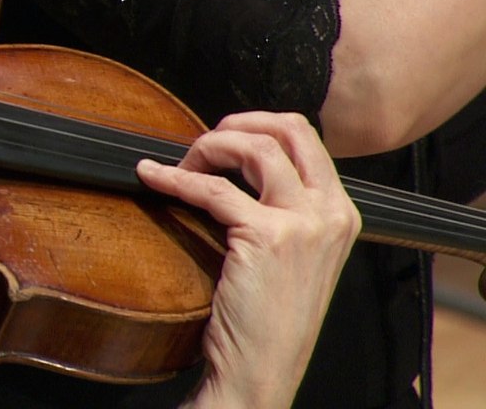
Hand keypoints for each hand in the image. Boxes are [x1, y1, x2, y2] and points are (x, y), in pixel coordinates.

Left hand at [136, 112, 359, 408]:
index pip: (305, 139)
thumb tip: (233, 166)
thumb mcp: (289, 255)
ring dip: (208, 147)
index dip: (257, 127)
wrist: (261, 371)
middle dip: (238, 123)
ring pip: (255, 147)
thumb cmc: (265, 320)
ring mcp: (304, 223)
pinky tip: (153, 178)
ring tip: (179, 165)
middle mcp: (331, 212)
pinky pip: (212, 189)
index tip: (222, 138)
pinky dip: (175, 178)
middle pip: (289, 129)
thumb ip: (279, 210)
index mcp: (340, 213)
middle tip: (201, 143)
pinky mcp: (268, 237)